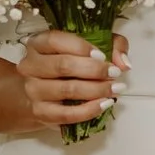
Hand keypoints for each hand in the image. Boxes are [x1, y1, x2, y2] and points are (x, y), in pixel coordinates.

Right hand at [15, 30, 129, 130]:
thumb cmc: (68, 66)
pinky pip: (66, 114)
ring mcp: (33, 90)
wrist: (41, 95)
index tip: (102, 55)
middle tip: (114, 74)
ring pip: (67, 89)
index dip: (81, 47)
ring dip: (96, 90)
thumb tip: (123, 63)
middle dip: (94, 70)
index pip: (55, 40)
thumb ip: (112, 45)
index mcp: (38, 44)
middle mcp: (30, 65)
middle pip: (63, 65)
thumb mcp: (90, 47)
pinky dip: (89, 110)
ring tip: (114, 89)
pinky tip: (104, 104)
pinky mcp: (39, 112)